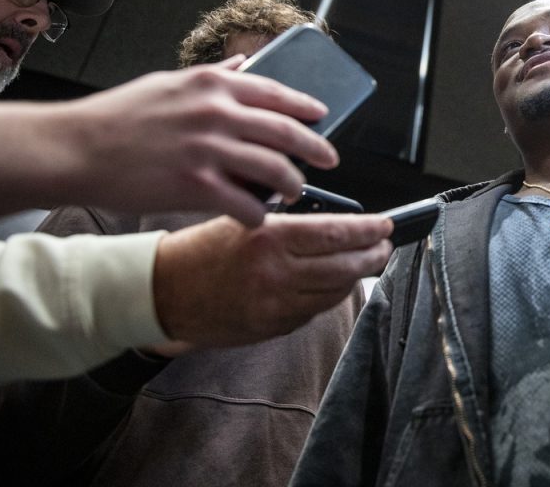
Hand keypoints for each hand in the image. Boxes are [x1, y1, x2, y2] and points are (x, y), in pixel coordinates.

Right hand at [49, 60, 339, 225]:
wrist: (74, 148)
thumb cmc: (116, 117)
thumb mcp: (167, 81)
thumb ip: (211, 76)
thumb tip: (242, 65)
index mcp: (212, 84)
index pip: (276, 93)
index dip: (306, 107)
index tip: (321, 117)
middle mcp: (217, 112)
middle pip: (286, 131)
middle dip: (315, 148)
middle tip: (329, 159)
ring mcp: (209, 149)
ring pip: (274, 169)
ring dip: (291, 184)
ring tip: (294, 191)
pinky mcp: (197, 185)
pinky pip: (245, 204)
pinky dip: (257, 214)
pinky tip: (257, 218)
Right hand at [151, 212, 391, 350]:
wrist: (164, 291)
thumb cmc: (202, 250)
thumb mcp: (246, 220)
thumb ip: (291, 225)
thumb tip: (338, 226)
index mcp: (270, 238)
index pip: (337, 233)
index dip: (369, 230)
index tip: (385, 225)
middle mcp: (276, 273)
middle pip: (345, 266)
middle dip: (372, 255)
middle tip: (383, 246)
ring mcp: (275, 305)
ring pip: (334, 292)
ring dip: (355, 277)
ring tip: (364, 263)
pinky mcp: (271, 327)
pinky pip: (313, 311)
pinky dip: (327, 296)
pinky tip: (331, 284)